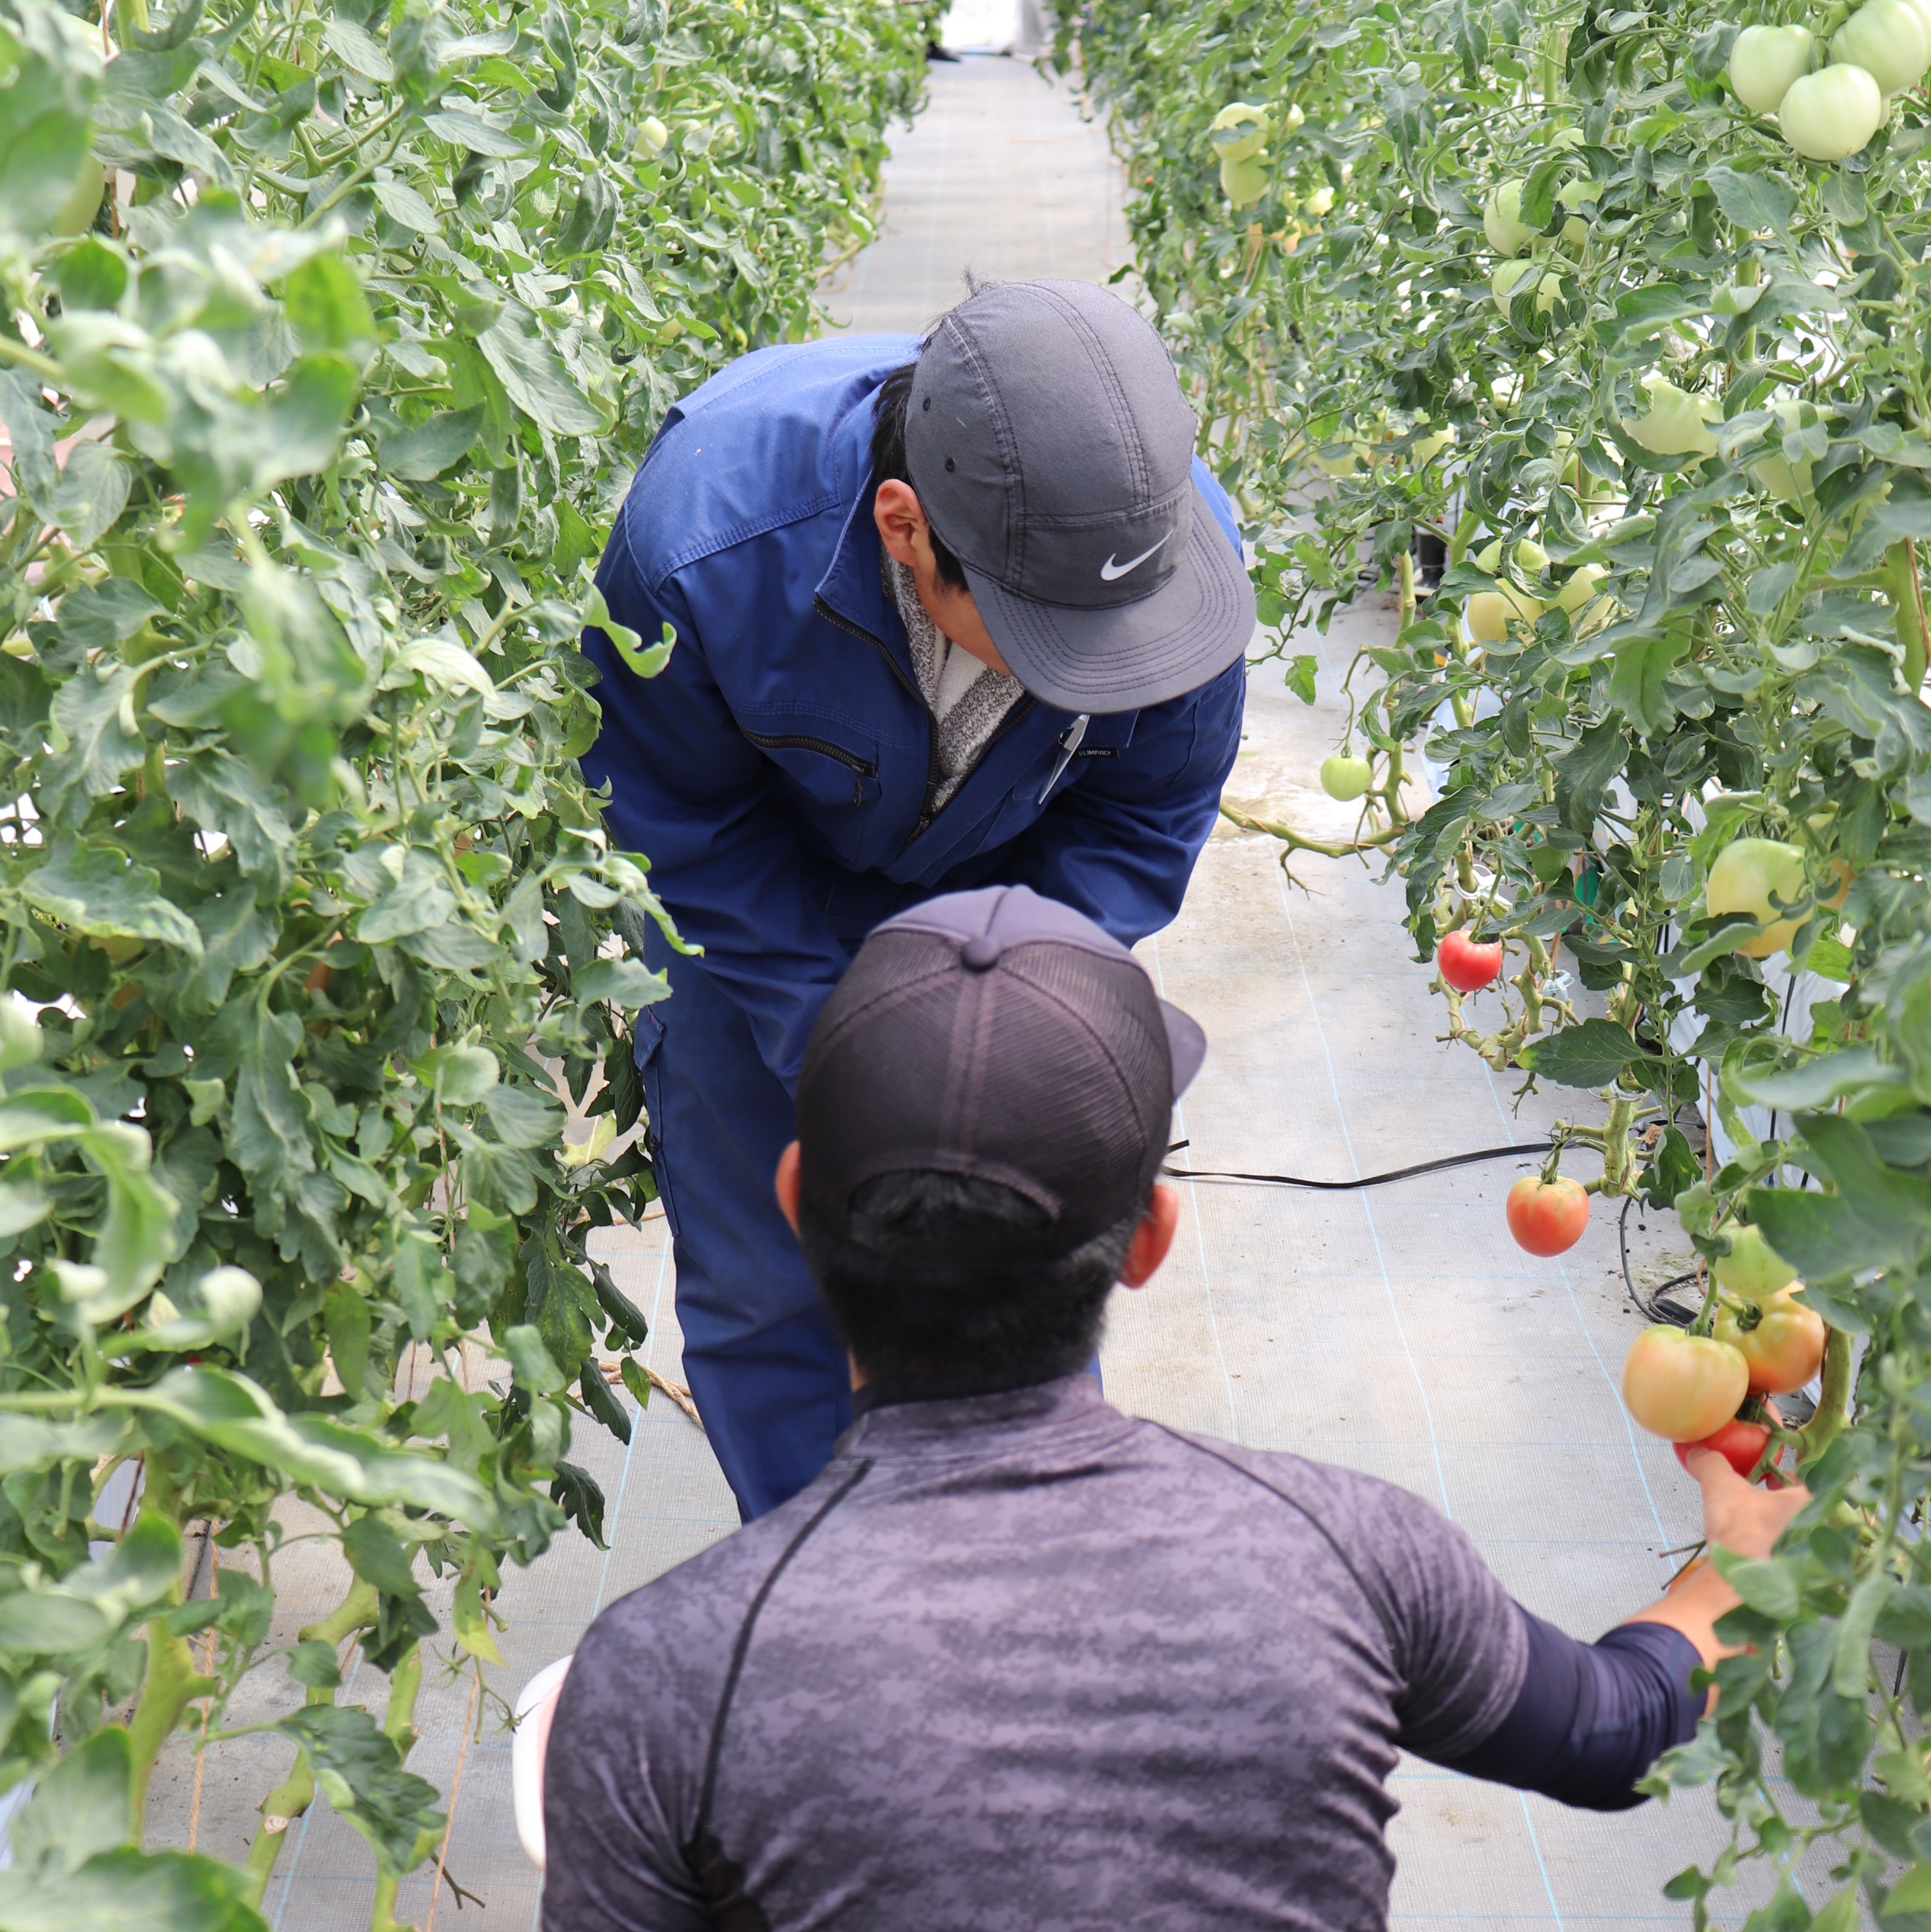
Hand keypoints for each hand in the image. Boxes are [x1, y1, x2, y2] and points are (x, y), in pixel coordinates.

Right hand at [1624, 1447, 1810, 1675]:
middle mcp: (1820, 1531)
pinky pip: (1788, 1560)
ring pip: (1795, 1536)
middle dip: (1779, 1506)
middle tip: (1756, 1502)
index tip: (1765, 1476)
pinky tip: (1750, 1553)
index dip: (1781, 1476)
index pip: (1801, 1481)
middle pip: (1799, 1511)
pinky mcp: (1801, 1582)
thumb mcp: (1720, 1487)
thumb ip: (1711, 1463)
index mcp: (1810, 1503)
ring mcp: (1812, 1560)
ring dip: (1775, 1531)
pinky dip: (1772, 1554)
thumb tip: (1697, 1450)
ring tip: (1750, 1528)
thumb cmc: (1741, 1529)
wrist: (1741, 1585)